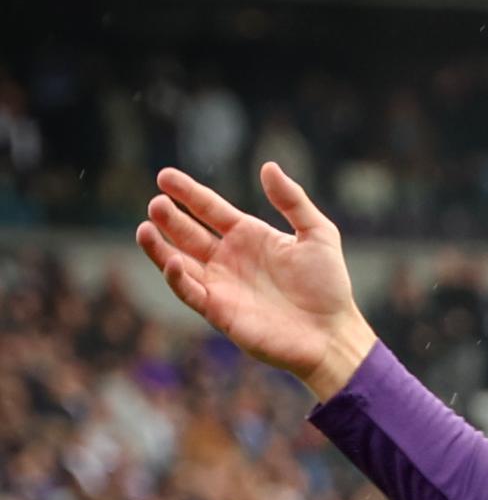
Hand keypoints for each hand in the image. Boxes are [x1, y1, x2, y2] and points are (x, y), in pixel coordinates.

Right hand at [135, 163, 377, 399]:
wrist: (332, 332)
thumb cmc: (329, 285)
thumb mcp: (318, 233)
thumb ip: (292, 200)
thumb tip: (267, 166)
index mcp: (250, 236)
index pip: (210, 209)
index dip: (188, 193)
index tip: (164, 176)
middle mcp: (230, 258)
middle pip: (189, 232)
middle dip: (170, 217)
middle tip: (156, 202)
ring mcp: (222, 284)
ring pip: (179, 261)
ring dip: (160, 247)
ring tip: (144, 228)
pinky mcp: (219, 311)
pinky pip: (190, 292)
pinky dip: (177, 277)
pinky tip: (174, 261)